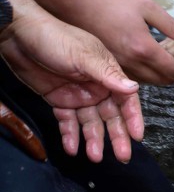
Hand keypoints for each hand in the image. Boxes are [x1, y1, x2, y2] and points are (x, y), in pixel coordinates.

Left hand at [0, 0, 144, 162]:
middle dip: (117, 136)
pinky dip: (70, 135)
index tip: (137, 136)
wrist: (18, 34)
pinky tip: (72, 148)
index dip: (133, 118)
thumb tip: (134, 88)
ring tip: (94, 157)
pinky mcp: (59, 101)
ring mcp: (78, 95)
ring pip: (90, 123)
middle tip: (123, 156)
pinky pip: (68, 122)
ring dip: (93, 139)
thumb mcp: (83, 55)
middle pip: (111, 116)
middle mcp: (97, 87)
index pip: (126, 100)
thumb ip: (108, 74)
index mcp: (108, 74)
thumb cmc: (54, 38)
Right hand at [62, 0, 173, 85]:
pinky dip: (140, 76)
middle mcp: (129, 60)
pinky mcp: (104, 60)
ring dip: (155, 79)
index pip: (169, 69)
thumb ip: (171, 25)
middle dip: (171, 79)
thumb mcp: (146, 6)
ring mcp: (115, 62)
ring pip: (142, 80)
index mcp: (143, 48)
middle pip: (157, 79)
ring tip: (163, 74)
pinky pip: (127, 75)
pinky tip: (142, 68)